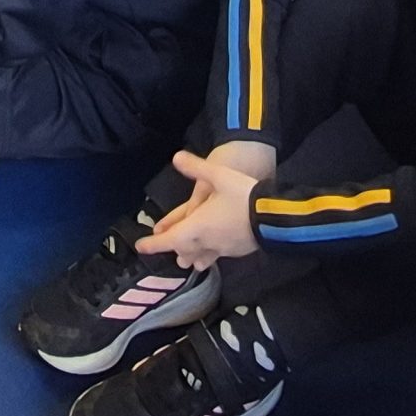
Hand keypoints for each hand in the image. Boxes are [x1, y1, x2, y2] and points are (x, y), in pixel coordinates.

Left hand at [138, 149, 261, 268]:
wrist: (275, 216)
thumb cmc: (243, 195)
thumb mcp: (218, 175)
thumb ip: (196, 167)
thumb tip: (176, 157)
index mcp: (197, 227)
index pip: (169, 240)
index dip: (153, 244)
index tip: (141, 247)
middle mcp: (207, 242)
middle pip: (184, 251)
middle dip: (173, 249)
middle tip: (164, 244)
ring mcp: (223, 249)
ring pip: (201, 256)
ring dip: (191, 255)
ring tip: (186, 257)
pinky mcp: (237, 251)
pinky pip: (217, 254)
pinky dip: (208, 252)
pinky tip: (213, 247)